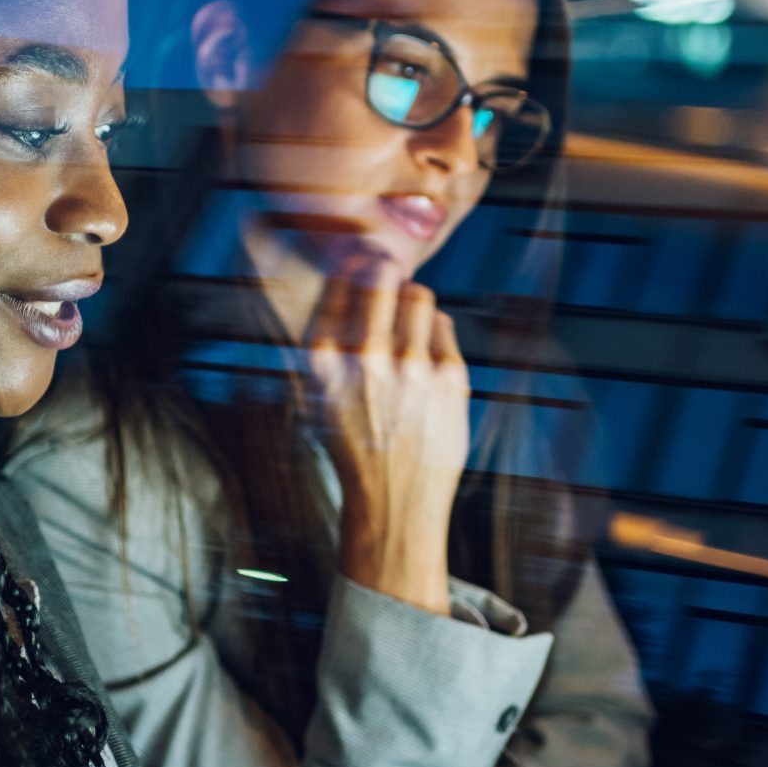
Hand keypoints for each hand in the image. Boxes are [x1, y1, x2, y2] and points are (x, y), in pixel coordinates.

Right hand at [304, 256, 469, 615]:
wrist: (393, 502)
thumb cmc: (355, 445)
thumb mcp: (318, 395)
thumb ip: (328, 341)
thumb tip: (355, 275)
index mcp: (323, 360)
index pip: (340, 283)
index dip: (354, 266)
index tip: (361, 264)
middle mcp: (364, 357)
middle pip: (381, 275)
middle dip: (386, 269)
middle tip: (389, 273)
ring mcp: (410, 365)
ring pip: (418, 295)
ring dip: (413, 302)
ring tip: (408, 324)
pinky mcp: (449, 376)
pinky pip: (443, 325)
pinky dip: (435, 332)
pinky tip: (425, 357)